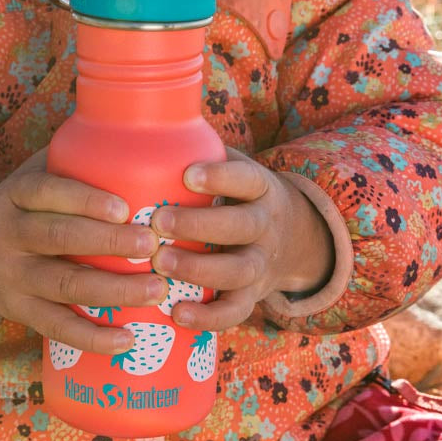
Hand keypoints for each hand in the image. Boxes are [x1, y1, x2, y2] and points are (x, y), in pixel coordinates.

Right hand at [0, 148, 168, 353]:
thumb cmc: (21, 209)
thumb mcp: (29, 178)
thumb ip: (67, 161)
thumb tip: (131, 134)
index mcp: (14, 195)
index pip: (46, 192)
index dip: (84, 199)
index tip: (125, 207)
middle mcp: (8, 235)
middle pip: (59, 238)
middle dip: (108, 243)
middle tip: (152, 245)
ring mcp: (12, 277)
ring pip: (64, 285)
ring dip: (113, 290)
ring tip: (157, 290)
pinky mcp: (19, 312)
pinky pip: (57, 327)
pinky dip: (92, 336)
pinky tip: (127, 339)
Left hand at [148, 147, 334, 331]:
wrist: (292, 238)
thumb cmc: (240, 194)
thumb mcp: (235, 168)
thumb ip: (202, 151)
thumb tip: (148, 122)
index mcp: (260, 188)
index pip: (246, 179)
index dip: (220, 177)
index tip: (187, 173)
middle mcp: (266, 225)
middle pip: (240, 226)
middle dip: (198, 225)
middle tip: (158, 221)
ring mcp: (262, 263)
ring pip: (238, 270)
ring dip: (199, 269)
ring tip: (160, 263)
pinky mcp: (253, 295)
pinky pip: (236, 311)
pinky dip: (209, 317)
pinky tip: (177, 314)